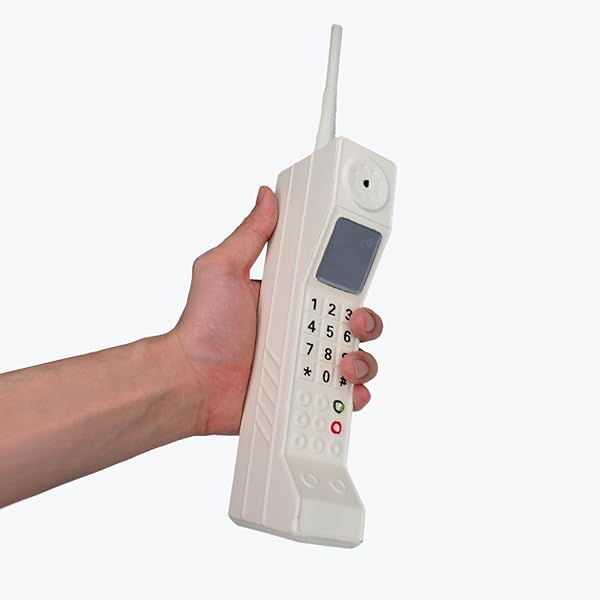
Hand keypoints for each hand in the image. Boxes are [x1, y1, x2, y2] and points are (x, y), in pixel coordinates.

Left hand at [167, 186, 383, 435]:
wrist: (190, 381)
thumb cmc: (202, 327)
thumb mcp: (223, 269)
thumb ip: (249, 234)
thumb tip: (265, 196)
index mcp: (289, 298)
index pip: (332, 286)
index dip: (351, 284)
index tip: (357, 282)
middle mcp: (301, 329)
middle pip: (353, 324)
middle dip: (366, 322)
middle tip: (353, 323)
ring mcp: (303, 363)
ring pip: (356, 359)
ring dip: (363, 360)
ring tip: (345, 364)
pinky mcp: (302, 394)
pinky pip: (340, 396)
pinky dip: (353, 396)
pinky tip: (347, 392)